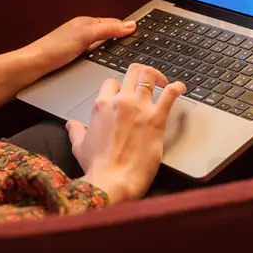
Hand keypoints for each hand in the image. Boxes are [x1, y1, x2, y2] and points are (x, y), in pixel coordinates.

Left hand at [29, 16, 135, 75]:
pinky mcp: (74, 59)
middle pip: (108, 33)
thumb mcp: (85, 36)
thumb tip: (130, 25)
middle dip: (122, 37)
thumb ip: (107, 30)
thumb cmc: (53, 49)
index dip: (127, 28)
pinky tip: (106, 64)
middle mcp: (82, 32)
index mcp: (86, 22)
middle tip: (138, 44)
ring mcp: (78, 45)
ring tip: (126, 53)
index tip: (141, 34)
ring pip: (102, 45)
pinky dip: (104, 57)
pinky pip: (95, 55)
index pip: (113, 23)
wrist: (32, 67)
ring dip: (113, 48)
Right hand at [66, 63, 186, 204]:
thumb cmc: (97, 166)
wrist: (113, 180)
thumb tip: (71, 125)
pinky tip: (181, 88)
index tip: (125, 92)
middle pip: (132, 72)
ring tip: (163, 81)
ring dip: (158, 76)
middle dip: (140, 72)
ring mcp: (139, 107)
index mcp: (102, 105)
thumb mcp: (80, 147)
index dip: (119, 86)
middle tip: (148, 80)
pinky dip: (177, 87)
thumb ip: (76, 132)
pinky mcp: (156, 118)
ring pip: (149, 76)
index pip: (111, 83)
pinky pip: (170, 94)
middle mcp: (120, 101)